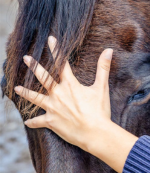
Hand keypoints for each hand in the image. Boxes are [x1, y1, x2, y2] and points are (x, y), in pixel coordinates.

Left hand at [14, 36, 112, 151]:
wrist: (95, 132)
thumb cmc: (99, 111)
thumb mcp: (102, 88)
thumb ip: (103, 68)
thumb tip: (109, 50)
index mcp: (70, 85)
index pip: (62, 63)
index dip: (56, 50)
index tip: (50, 40)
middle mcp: (58, 94)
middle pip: (43, 78)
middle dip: (34, 66)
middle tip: (25, 58)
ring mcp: (53, 108)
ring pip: (35, 98)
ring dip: (26, 93)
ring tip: (17, 88)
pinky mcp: (51, 121)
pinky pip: (39, 121)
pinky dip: (33, 122)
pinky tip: (27, 121)